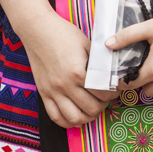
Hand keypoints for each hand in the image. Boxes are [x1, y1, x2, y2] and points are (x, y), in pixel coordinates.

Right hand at [18, 10, 113, 128]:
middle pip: (91, 109)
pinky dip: (67, 121)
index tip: (114, 89)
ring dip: (87, 117)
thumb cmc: (63, 34)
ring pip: (74, 118)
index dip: (112, 93)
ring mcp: (52, 91)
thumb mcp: (87, 44)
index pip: (102, 93)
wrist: (37, 30)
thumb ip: (99, 61)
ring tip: (92, 108)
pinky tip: (76, 115)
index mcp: (78, 72)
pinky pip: (55, 117)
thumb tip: (113, 73)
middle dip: (103, 105)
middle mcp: (65, 85)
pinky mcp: (43, 93)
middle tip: (105, 98)